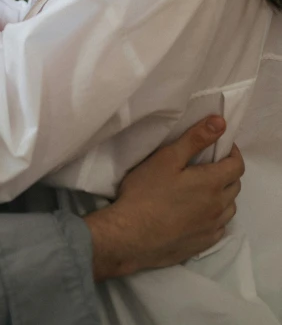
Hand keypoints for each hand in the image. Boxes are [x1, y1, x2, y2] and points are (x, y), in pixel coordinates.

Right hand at [85, 116, 243, 279]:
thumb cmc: (146, 192)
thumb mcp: (168, 158)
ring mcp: (211, 228)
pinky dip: (216, 216)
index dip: (232, 152)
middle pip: (235, 186)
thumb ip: (195, 139)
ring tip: (204, 189)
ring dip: (223, 195)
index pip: (236, 165)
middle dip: (227, 171)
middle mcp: (218, 207)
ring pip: (229, 208)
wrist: (130, 236)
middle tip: (208, 164)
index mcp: (211, 183)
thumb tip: (220, 122)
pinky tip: (200, 214)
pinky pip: (219, 228)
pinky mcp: (202, 245)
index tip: (220, 146)